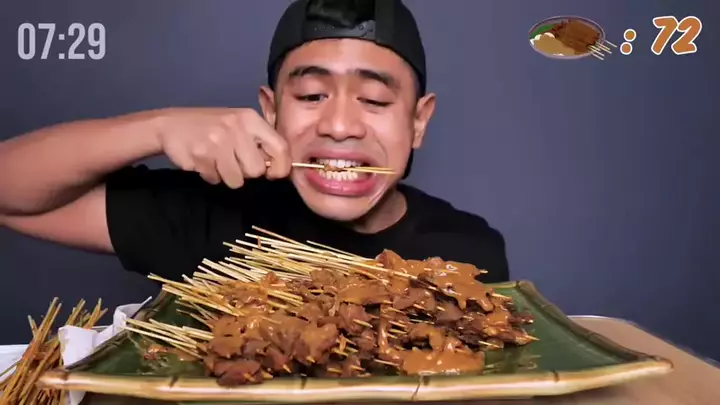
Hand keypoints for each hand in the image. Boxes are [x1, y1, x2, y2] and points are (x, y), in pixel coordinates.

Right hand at [156, 107, 290, 187]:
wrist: (169, 125)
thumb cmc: (211, 127)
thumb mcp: (238, 124)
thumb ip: (259, 142)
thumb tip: (280, 167)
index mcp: (250, 119)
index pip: (280, 147)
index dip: (281, 167)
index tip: (274, 173)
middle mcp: (236, 128)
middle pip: (256, 170)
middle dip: (246, 172)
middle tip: (234, 161)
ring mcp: (217, 141)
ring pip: (237, 180)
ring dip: (227, 176)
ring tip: (217, 160)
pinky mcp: (200, 155)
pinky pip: (216, 179)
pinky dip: (211, 175)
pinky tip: (204, 160)